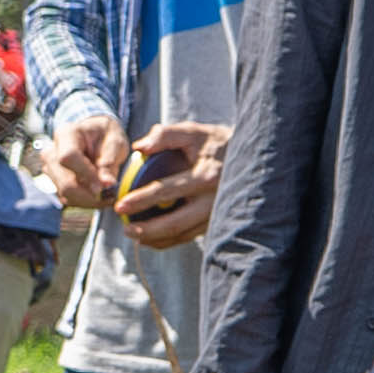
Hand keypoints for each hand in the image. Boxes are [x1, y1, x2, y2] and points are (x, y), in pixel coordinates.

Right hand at [43, 112, 131, 211]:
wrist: (97, 137)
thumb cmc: (107, 137)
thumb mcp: (115, 143)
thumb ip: (109, 162)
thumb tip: (107, 184)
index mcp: (66, 134)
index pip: (69, 157)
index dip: (86, 175)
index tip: (105, 186)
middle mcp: (51, 151)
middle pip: (65, 181)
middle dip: (90, 194)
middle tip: (112, 196)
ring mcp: (50, 168)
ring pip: (66, 193)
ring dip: (89, 200)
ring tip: (109, 195)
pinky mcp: (54, 182)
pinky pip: (68, 198)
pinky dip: (85, 201)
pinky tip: (100, 196)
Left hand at [118, 122, 227, 249]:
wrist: (253, 157)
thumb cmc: (215, 142)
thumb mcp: (193, 132)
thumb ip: (166, 135)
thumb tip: (139, 147)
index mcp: (206, 176)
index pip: (167, 191)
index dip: (141, 200)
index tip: (120, 204)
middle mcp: (214, 199)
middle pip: (176, 223)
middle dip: (147, 229)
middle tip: (125, 229)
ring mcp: (218, 214)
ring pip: (183, 234)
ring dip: (156, 238)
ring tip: (134, 235)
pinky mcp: (219, 222)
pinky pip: (191, 236)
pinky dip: (170, 241)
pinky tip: (152, 239)